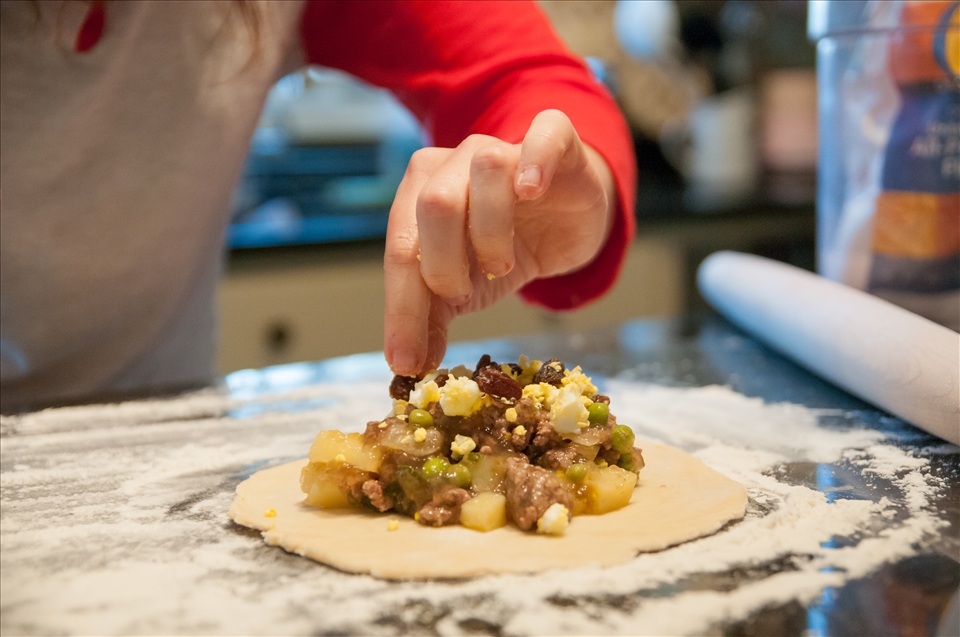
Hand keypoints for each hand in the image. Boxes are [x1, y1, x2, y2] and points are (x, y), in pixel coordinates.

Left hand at [383, 109, 616, 376]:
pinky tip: (531, 192)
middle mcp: (453, 163)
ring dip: (491, 228)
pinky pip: (543, 134)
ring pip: (485, 169)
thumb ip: (431, 320)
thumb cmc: (504, 248)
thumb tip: (410, 366)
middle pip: (435, 204)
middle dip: (444, 263)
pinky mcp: (554, 142)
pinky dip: (535, 161)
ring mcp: (503, 146)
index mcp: (418, 197)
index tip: (408, 361)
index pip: (402, 249)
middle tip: (465, 295)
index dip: (402, 308)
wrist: (564, 219)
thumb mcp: (465, 290)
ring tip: (501, 264)